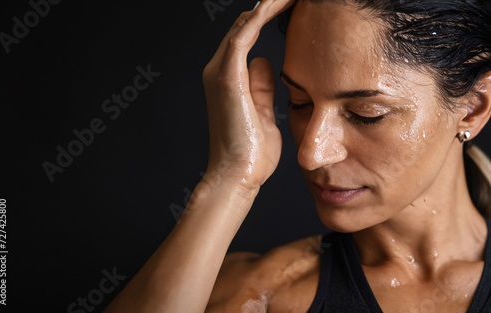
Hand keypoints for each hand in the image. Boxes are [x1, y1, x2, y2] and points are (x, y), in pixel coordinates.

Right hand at [202, 0, 294, 190]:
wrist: (236, 176)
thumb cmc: (251, 152)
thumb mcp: (263, 113)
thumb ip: (261, 87)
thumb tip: (266, 63)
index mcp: (228, 78)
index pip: (248, 35)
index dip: (270, 17)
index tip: (298, 8)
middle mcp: (219, 69)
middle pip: (245, 24)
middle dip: (272, 6)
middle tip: (302, 0)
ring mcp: (220, 71)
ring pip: (244, 23)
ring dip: (270, 5)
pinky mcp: (227, 76)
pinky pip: (244, 34)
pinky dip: (263, 15)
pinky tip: (281, 3)